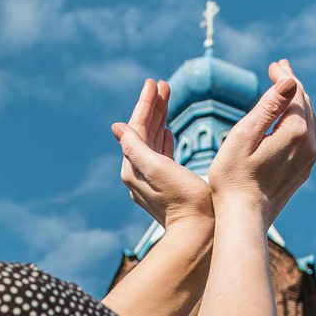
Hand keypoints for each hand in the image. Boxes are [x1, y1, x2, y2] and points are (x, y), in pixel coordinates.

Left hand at [110, 79, 214, 231]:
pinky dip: (164, 139)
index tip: (154, 82)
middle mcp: (138, 173)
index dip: (145, 104)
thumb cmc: (184, 200)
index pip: (136, 128)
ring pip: (152, 141)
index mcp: (133, 167)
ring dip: (160, 119)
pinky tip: (168, 130)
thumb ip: (136, 147)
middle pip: (143, 132)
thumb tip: (116, 127)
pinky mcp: (165, 186)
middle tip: (163, 84)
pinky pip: (161, 155)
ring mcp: (152, 180)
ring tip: (167, 97)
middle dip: (153, 107)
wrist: (199, 233)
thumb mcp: (157, 169)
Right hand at [204, 59, 315, 229]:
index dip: (284, 77)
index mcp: (295, 133)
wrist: (244, 219)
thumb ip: (268, 107)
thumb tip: (291, 81)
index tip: (273, 65)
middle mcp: (308, 145)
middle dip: (293, 85)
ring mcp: (308, 160)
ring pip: (309, 121)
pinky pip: (308, 137)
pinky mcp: (303, 171)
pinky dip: (300, 120)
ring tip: (286, 89)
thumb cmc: (234, 178)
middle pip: (306, 105)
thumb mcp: (244, 137)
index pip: (295, 94)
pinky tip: (290, 119)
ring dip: (298, 102)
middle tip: (280, 69)